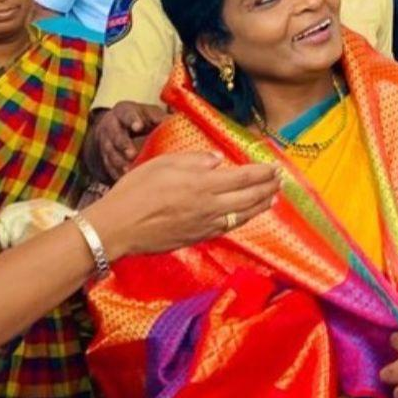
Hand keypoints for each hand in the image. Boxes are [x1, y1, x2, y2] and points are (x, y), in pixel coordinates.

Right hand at [83, 151, 280, 258]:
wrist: (118, 228)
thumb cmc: (135, 191)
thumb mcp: (163, 164)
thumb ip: (194, 161)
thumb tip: (217, 160)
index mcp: (202, 185)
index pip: (243, 177)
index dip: (262, 172)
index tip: (274, 166)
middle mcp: (209, 207)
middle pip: (249, 198)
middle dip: (267, 188)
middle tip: (280, 180)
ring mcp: (205, 225)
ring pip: (242, 216)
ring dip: (260, 206)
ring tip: (272, 198)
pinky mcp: (198, 237)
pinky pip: (228, 228)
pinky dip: (242, 220)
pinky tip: (246, 215)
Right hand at [93, 102, 167, 180]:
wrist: (116, 125)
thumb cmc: (140, 118)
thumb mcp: (149, 113)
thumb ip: (161, 118)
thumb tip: (178, 122)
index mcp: (123, 111)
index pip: (127, 114)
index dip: (132, 120)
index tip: (139, 126)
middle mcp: (111, 126)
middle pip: (115, 136)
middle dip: (124, 145)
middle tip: (132, 154)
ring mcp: (107, 143)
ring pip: (111, 153)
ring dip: (119, 163)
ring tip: (128, 170)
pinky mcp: (106, 158)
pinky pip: (109, 167)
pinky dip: (117, 174)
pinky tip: (126, 179)